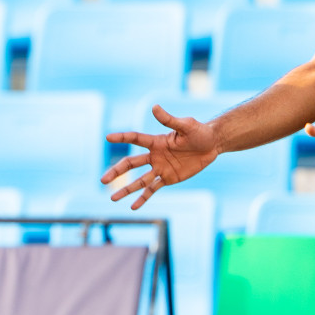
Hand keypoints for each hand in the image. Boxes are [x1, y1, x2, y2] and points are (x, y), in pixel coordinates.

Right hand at [101, 105, 220, 209]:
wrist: (211, 145)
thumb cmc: (199, 132)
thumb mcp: (186, 125)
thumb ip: (169, 120)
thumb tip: (154, 107)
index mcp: (156, 142)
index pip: (135, 139)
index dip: (122, 138)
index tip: (108, 137)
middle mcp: (154, 156)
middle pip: (131, 164)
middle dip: (117, 172)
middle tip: (103, 180)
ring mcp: (160, 169)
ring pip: (139, 181)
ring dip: (126, 189)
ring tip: (113, 198)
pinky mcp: (168, 179)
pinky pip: (153, 190)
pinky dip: (142, 198)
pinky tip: (133, 206)